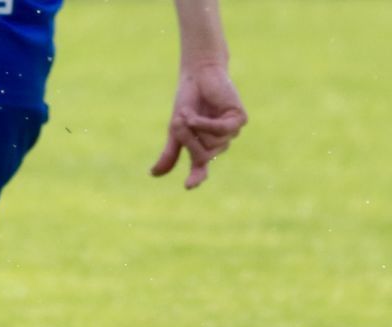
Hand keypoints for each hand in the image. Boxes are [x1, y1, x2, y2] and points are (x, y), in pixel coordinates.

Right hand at [150, 62, 246, 188]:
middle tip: (178, 120)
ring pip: (211, 144)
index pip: (200, 169)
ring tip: (187, 112)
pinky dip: (205, 124)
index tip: (188, 186)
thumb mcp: (175, 129)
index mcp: (203, 148)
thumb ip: (170, 152)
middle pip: (201, 155)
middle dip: (187, 139)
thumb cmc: (188, 101)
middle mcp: (218, 143)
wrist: (199, 75)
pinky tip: (194, 117)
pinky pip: (220, 131)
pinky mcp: (238, 120)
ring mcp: (230, 133)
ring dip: (194, 128)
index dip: (196, 177)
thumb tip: (153, 174)